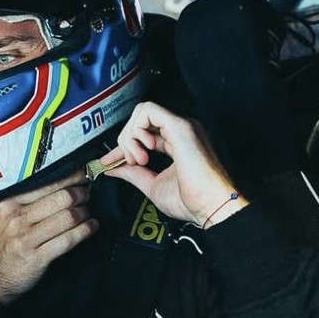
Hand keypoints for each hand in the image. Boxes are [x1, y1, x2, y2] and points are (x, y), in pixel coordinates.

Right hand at [0, 170, 97, 303]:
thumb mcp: (3, 217)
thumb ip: (24, 201)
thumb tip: (58, 185)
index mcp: (9, 203)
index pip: (46, 182)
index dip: (70, 177)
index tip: (81, 176)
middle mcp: (17, 217)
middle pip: (62, 197)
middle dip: (82, 194)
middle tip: (88, 195)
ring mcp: (26, 238)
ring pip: (68, 217)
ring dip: (85, 213)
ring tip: (88, 213)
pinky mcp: (37, 257)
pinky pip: (69, 240)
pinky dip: (85, 231)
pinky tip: (91, 227)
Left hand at [103, 101, 247, 228]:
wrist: (209, 206)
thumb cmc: (192, 200)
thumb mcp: (152, 185)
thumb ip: (132, 173)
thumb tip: (112, 167)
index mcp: (176, 143)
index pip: (143, 134)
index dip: (123, 146)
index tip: (108, 160)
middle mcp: (179, 131)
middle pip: (140, 119)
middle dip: (126, 140)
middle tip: (132, 162)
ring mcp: (181, 126)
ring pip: (142, 111)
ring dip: (131, 136)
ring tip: (139, 159)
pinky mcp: (179, 125)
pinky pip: (147, 111)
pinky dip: (136, 130)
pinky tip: (144, 151)